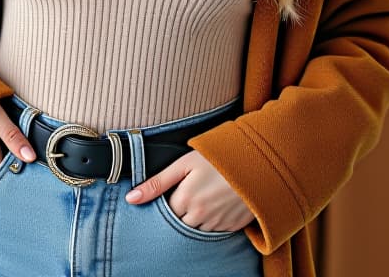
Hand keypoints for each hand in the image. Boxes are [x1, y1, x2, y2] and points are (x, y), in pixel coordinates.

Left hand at [125, 150, 254, 232]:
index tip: (178, 188)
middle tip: (193, 190)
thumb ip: (156, 183)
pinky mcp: (233, 227)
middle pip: (180, 223)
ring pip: (198, 228)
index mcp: (186, 200)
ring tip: (208, 193)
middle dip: (183, 210)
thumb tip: (130, 199)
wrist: (258, 161)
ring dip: (198, 216)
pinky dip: (214, 219)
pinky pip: (216, 230)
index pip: (166, 212)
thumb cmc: (219, 158)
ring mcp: (218, 224)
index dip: (170, 199)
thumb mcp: (184, 164)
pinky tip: (219, 201)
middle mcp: (201, 217)